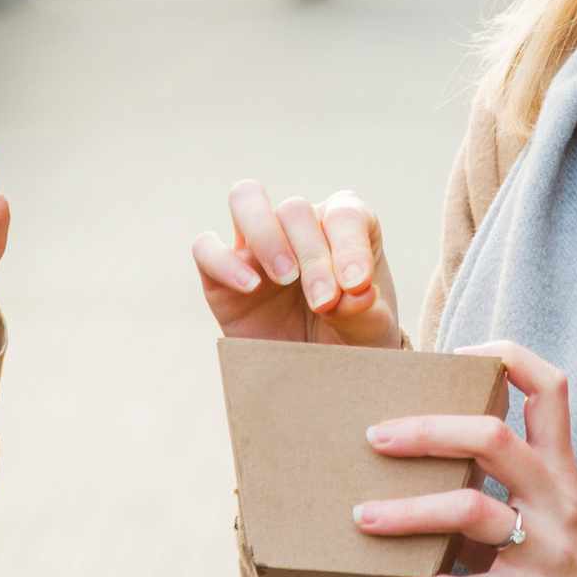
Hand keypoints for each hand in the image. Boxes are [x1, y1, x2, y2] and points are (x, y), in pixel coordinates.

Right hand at [192, 181, 400, 349]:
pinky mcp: (221, 274)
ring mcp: (257, 247)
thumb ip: (365, 312)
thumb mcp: (369, 334)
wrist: (317, 378)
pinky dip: (224, 262)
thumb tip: (358, 292)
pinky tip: (250, 287)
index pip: (344, 214)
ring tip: (285, 277)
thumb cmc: (351, 341)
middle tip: (323, 302)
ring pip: (246, 198)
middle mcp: (299, 227)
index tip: (356, 286)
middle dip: (312, 256)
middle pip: (295, 209)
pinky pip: (206, 248)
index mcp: (343, 228)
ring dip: (267, 235)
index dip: (350, 245)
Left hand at [356, 343, 576, 576]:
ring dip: (405, 512)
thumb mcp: (549, 513)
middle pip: (493, 439)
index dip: (506, 358)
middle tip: (374, 438)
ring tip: (361, 517)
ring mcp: (545, 553)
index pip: (549, 389)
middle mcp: (557, 502)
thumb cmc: (561, 570)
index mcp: (560, 471)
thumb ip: (503, 482)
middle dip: (427, 432)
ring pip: (469, 510)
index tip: (457, 355)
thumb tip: (418, 451)